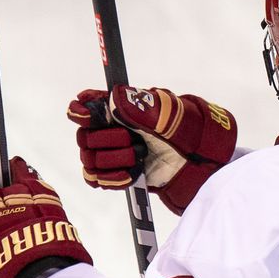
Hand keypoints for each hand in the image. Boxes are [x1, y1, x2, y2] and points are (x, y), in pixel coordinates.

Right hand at [67, 86, 237, 214]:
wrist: (196, 161)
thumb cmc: (184, 130)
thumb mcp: (167, 114)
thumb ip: (140, 106)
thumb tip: (114, 98)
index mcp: (119, 108)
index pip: (87, 106)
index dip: (82, 111)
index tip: (85, 116)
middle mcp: (110, 129)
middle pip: (84, 137)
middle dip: (107, 140)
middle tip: (132, 140)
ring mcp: (112, 152)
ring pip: (89, 160)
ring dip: (114, 160)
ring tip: (138, 157)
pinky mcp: (116, 174)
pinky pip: (95, 179)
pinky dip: (113, 178)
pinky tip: (131, 173)